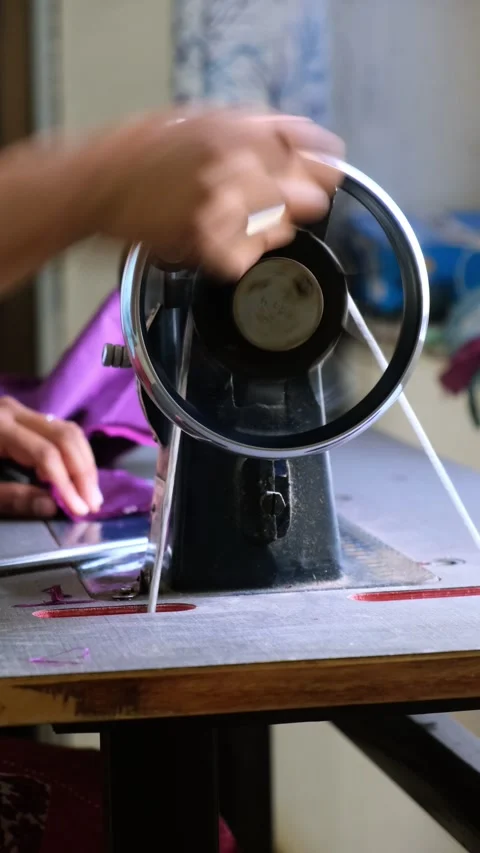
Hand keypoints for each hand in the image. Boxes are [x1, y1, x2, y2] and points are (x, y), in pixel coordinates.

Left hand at [0, 397, 101, 518]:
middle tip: (93, 504)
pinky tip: (77, 477)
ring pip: (67, 430)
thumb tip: (52, 505)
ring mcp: (16, 412)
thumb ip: (11, 497)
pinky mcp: (19, 419)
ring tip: (91, 493)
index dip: (68, 484)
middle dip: (83, 472)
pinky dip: (72, 454)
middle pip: (65, 436)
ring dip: (83, 462)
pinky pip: (57, 431)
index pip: (47, 455)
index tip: (81, 511)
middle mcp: (12, 412)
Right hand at [95, 107, 344, 279]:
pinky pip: (249, 257)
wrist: (99, 184)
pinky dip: (244, 253)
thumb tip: (299, 138)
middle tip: (287, 201)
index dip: (324, 164)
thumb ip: (256, 128)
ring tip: (243, 219)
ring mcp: (225, 210)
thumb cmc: (144, 149)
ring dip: (272, 228)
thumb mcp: (204, 118)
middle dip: (303, 200)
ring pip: (283, 230)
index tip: (327, 171)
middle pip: (309, 196)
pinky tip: (229, 240)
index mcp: (242, 132)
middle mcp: (239, 169)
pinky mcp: (209, 246)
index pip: (314, 150)